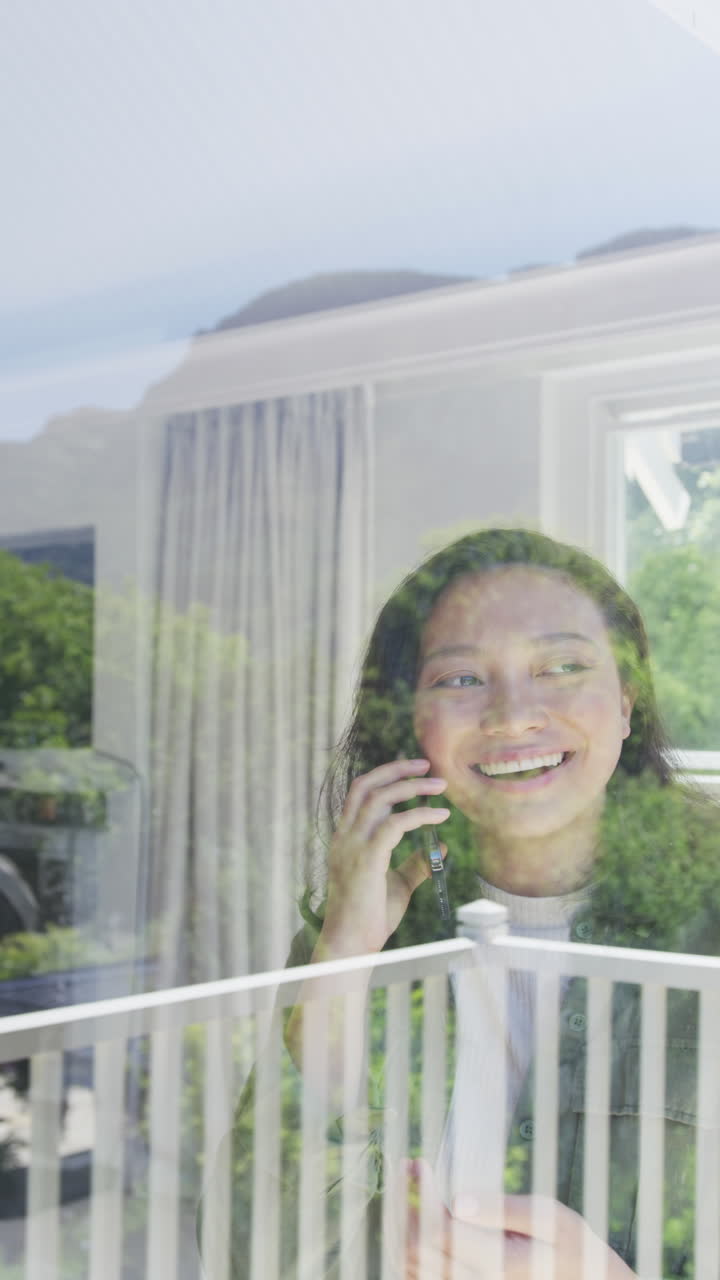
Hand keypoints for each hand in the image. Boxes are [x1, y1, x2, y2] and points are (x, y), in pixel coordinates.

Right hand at [317, 758, 448, 957]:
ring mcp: (353, 845)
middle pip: (365, 785)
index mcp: (346, 838)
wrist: (351, 945)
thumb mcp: (397, 885)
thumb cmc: (370, 918)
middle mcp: (345, 836)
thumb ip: (415, 864)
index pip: (360, 793)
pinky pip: (395, 824)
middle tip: (426, 763)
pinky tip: (440, 815)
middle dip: (396, 769)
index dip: (386, 776)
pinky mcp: (367, 858)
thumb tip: (441, 846)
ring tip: (440, 785)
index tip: (414, 770)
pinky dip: (420, 814)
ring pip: (379, 798)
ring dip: (412, 786)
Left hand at [403, 1162, 635, 1278]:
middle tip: (403, 1167)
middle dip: (403, 1201)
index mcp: (498, 1264)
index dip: (421, 1193)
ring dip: (400, 1222)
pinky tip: (413, 1216)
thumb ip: (503, 1210)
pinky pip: (417, 1275)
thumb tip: (458, 1201)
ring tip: (404, 1185)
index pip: (439, 1230)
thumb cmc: (569, 1248)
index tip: (418, 1163)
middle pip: (415, 1248)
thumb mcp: (550, 1220)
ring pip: (410, 1265)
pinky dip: (405, 1245)